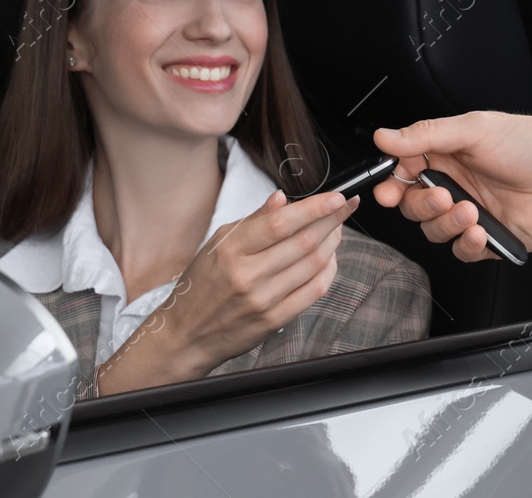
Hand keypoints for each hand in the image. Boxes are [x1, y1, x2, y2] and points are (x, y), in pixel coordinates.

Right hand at [97, 189, 357, 394]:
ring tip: (337, 229)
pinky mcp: (274, 321)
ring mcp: (263, 300)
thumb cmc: (202, 285)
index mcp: (231, 249)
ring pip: (314, 265)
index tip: (337, 197)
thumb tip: (281, 199)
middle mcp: (247, 274)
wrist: (185, 334)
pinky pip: (313, 292)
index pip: (281, 222)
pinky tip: (330, 259)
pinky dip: (329, 272)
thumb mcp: (217, 244)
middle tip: (346, 207)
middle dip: (333, 221)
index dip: (315, 208)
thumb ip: (253, 221)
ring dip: (333, 243)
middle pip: (304, 241)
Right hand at [371, 111, 531, 262]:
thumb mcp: (476, 129)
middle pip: (413, 205)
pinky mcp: (489, 238)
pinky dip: (466, 244)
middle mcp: (456, 183)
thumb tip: (384, 137)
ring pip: (434, 230)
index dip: (391, 183)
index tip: (388, 190)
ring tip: (470, 210)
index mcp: (447, 154)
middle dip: (421, 205)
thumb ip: (426, 135)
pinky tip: (480, 231)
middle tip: (442, 196)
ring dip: (446, 224)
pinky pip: (462, 251)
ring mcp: (471, 212)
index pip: (404, 171)